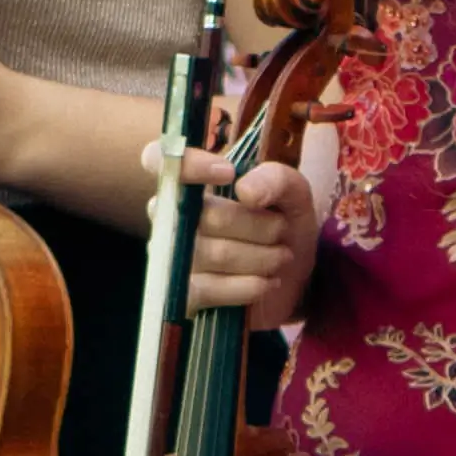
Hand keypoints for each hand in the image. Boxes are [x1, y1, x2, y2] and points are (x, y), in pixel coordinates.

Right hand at [182, 149, 324, 322]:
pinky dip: (247, 287)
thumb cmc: (283, 225)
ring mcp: (173, 258)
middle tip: (281, 230)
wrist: (296, 278)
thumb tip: (245, 191)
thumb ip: (275, 179)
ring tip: (281, 256)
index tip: (228, 174)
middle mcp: (172, 217)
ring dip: (261, 256)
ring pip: (214, 254)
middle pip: (206, 217)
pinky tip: (268, 282)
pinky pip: (208, 290)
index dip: (188, 164)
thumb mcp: (293, 194)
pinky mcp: (183, 296)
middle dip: (257, 225)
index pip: (160, 160)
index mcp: (191, 183)